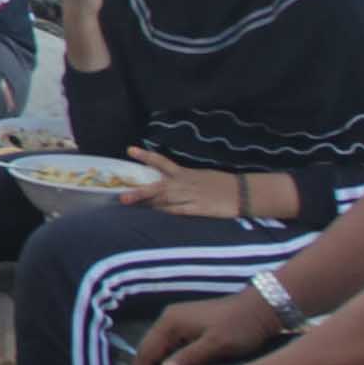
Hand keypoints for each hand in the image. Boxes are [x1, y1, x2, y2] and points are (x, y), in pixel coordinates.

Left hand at [127, 150, 259, 219]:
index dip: (146, 156)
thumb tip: (167, 182)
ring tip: (129, 203)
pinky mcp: (199, 209)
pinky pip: (178, 211)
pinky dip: (166, 212)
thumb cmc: (222, 183)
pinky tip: (154, 214)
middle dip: (139, 191)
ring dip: (147, 203)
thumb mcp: (201, 176)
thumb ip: (183, 179)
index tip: (130, 150)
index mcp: (186, 173)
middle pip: (158, 186)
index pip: (162, 163)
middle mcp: (185, 184)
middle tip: (121, 195)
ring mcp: (191, 197)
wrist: (243, 192)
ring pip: (164, 200)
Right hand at [131, 290, 286, 364]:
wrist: (262, 308)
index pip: (145, 353)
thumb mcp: (216, 344)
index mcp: (170, 322)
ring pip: (156, 349)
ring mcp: (178, 321)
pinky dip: (162, 362)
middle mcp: (168, 319)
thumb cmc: (240, 326)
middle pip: (146, 350)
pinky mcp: (188, 327)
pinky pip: (167, 347)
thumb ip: (190, 357)